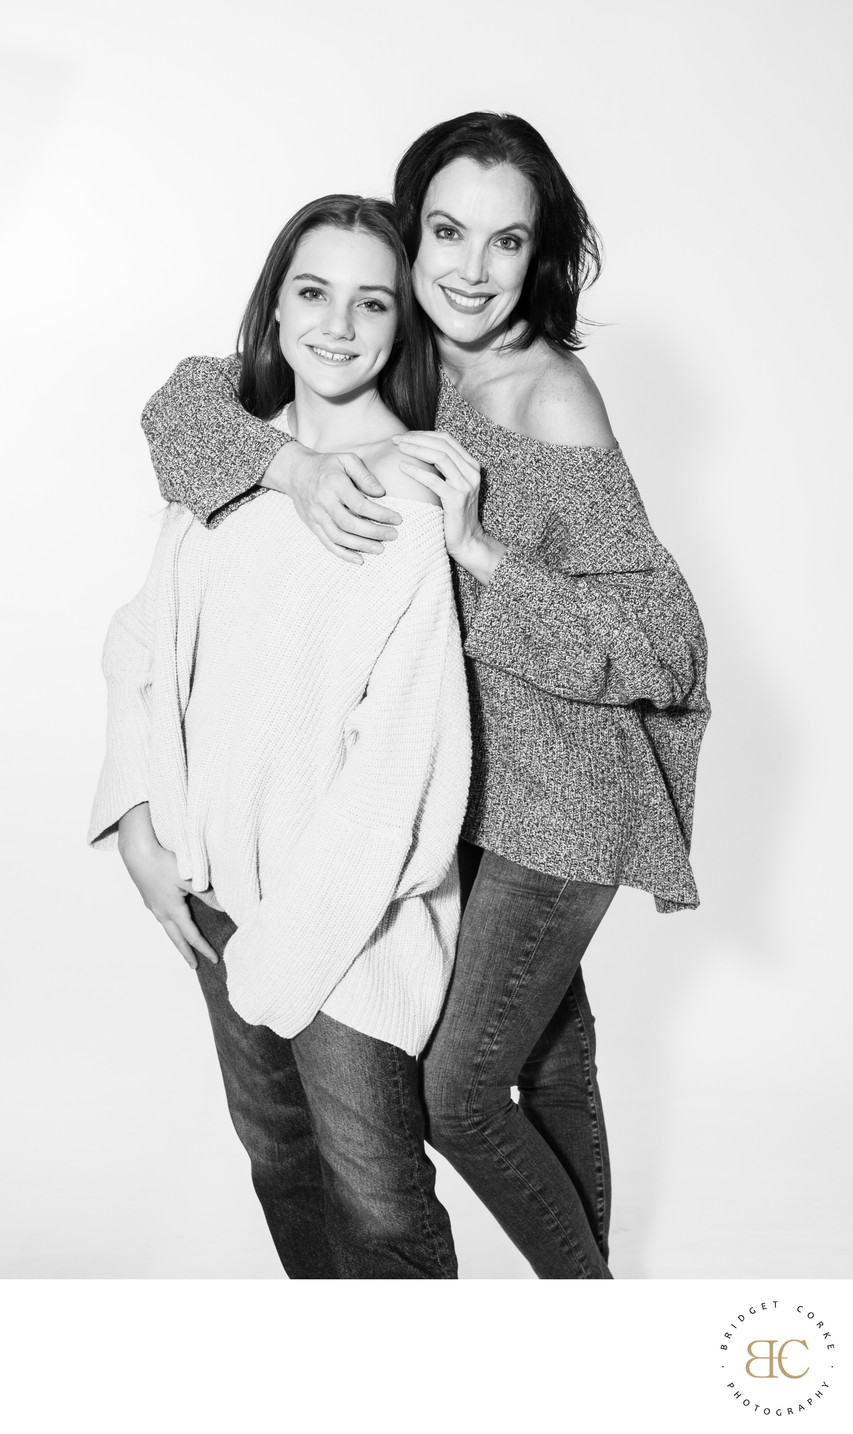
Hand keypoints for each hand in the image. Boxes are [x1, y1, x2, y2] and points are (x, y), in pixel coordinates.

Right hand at [117, 804, 218, 968]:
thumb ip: (207, 894)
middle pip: (176, 938)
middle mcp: (160, 911)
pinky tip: (172, 920)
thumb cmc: (162, 862)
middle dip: (186, 953)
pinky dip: (170, 925)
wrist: (136, 851)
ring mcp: (152, 905)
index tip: (214, 959)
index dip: (203, 948)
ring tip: (184, 946)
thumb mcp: (189, 878)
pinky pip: (161, 917)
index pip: (191, 935)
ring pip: (167, 928)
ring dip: (177, 939)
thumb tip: (224, 907)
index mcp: (172, 910)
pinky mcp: (148, 896)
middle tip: (194, 966)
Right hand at [263, 443, 402, 563]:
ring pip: (338, 537)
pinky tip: (359, 559)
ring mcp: (316, 516)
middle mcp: (323, 502)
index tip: (397, 519)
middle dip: (374, 532)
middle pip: (350, 524)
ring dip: (361, 546)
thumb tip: (381, 493)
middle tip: (393, 535)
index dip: (380, 515)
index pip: (360, 505)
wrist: (295, 472)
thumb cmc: (326, 465)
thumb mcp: (346, 459)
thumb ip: (364, 475)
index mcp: (334, 484)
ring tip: (380, 549)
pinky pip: (328, 543)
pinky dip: (343, 554)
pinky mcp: (312, 525)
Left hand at [392, 431, 506, 584]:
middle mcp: (471, 472)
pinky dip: (416, 471)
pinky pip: (434, 480)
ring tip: (397, 448)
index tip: (404, 436)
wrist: (467, 541)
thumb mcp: (451, 487)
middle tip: (395, 439)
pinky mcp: (457, 499)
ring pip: (439, 456)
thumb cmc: (453, 515)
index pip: (445, 439)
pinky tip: (401, 467)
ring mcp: (466, 485)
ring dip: (415, 449)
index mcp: (470, 465)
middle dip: (416, 438)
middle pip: (442, 443)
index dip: (423, 434)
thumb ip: (441, 470)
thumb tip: (417, 452)